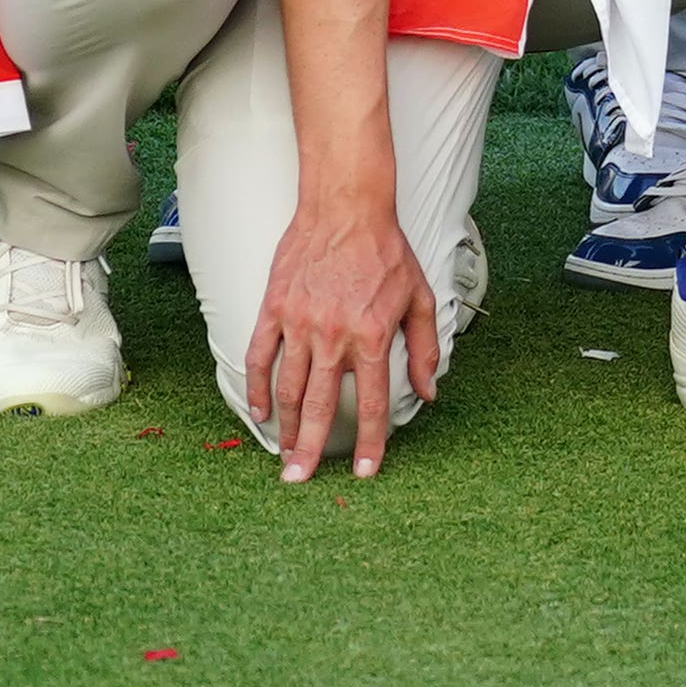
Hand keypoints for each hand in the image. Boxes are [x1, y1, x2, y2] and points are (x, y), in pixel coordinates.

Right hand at [247, 191, 444, 481]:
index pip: (372, 402)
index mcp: (373, 336)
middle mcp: (335, 335)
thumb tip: (429, 392)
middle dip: (310, 449)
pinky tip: (259, 411)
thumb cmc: (387, 251)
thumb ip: (425, 348)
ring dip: (284, 426)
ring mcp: (301, 322)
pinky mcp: (275, 308)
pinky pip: (260, 355)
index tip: (363, 471)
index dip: (369, 442)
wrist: (347, 206)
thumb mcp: (420, 297)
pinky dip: (256, 387)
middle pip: (320, 406)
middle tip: (300, 480)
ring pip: (288, 387)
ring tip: (283, 454)